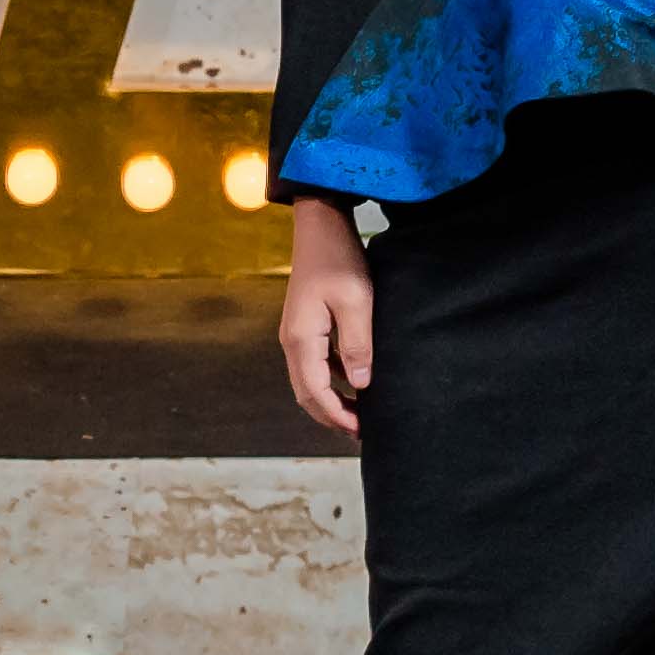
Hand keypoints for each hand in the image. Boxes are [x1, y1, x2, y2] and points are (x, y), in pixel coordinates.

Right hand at [278, 196, 373, 435]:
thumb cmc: (339, 258)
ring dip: (331, 399)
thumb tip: (360, 385)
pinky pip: (315, 363)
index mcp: (301, 339)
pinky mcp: (305, 324)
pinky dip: (331, 380)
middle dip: (331, 416)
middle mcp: (292, 340)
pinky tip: (354, 380)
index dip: (337, 417)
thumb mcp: (356, 301)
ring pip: (309, 380)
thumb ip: (357, 345)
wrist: (320, 223)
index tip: (362, 431)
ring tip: (360, 412)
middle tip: (361, 431)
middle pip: (306, 393)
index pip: (315, 393)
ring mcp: (296, 332)